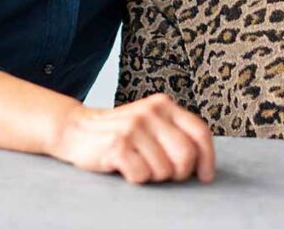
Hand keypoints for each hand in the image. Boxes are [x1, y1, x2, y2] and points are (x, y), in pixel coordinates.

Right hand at [48, 94, 214, 184]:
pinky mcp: (117, 144)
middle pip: (186, 155)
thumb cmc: (120, 133)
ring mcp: (133, 127)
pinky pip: (142, 176)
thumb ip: (174, 133)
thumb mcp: (150, 123)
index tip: (205, 176)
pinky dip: (135, 178)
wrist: (76, 129)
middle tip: (165, 174)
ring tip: (138, 164)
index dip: (207, 158)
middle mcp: (150, 112)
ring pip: (164, 170)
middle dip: (179, 173)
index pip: (199, 132)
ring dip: (153, 176)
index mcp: (164, 105)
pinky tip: (124, 166)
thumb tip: (203, 165)